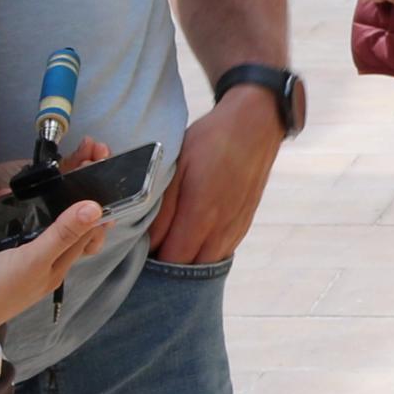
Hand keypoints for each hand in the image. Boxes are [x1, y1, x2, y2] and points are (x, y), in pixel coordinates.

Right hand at [0, 199, 109, 337]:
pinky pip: (19, 240)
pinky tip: (14, 212)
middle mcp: (44, 271)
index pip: (85, 239)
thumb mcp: (33, 257)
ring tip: (45, 192)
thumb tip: (95, 208)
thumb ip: (62, 234)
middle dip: (71, 212)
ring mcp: (21, 270)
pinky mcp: (0, 266)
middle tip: (72, 181)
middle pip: (65, 238)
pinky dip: (20, 223)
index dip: (95, 215)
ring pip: (42, 237)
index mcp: (56, 270)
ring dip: (44, 216)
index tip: (100, 186)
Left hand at [150, 89, 283, 264]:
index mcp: (201, 214)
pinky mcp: (245, 223)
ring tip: (171, 249)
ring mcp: (236, 227)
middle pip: (191, 268)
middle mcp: (222, 228)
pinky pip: (222, 252)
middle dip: (169, 268)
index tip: (138, 255)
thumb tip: (150, 240)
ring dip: (189, 262)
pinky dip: (205, 254)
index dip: (153, 263)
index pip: (173, 259)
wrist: (254, 125)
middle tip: (151, 255)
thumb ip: (163, 207)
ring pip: (209, 264)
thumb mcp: (177, 166)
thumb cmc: (210, 140)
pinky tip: (194, 242)